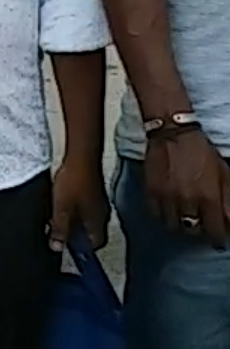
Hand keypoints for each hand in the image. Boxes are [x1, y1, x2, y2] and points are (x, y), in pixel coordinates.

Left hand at [50, 156, 110, 252]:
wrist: (80, 156)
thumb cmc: (73, 183)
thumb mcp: (62, 210)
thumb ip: (60, 230)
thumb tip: (57, 247)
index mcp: (98, 222)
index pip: (95, 244)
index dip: (80, 249)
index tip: (65, 247)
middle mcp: (102, 214)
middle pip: (90, 232)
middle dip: (74, 234)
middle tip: (56, 232)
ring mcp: (98, 201)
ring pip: (85, 218)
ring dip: (71, 220)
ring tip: (54, 218)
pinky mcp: (92, 189)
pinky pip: (82, 206)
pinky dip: (72, 208)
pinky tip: (59, 203)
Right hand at [145, 129, 229, 247]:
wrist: (172, 133)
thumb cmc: (201, 151)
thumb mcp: (224, 173)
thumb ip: (228, 199)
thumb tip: (229, 218)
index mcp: (208, 198)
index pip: (215, 231)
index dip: (218, 238)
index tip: (219, 238)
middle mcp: (187, 202)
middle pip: (193, 231)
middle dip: (200, 230)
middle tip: (201, 225)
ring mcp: (166, 198)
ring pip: (173, 226)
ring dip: (180, 225)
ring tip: (184, 218)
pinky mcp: (150, 192)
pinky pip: (156, 215)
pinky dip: (163, 216)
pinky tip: (168, 210)